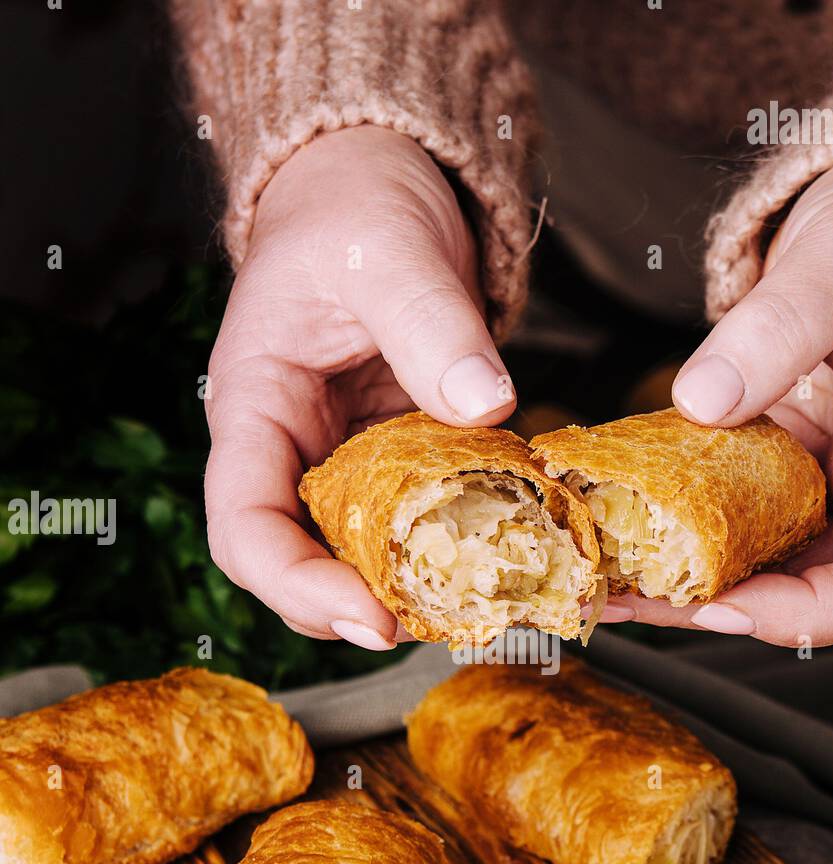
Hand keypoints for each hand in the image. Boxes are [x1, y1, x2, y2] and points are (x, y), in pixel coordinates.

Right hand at [204, 126, 514, 648]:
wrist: (377, 189)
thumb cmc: (356, 206)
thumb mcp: (391, 249)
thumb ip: (432, 323)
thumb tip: (486, 406)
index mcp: (254, 407)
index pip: (244, 526)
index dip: (298, 587)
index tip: (374, 619)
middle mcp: (289, 452)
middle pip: (296, 565)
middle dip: (356, 608)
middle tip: (441, 624)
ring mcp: (342, 463)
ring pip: (355, 558)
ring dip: (410, 591)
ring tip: (480, 602)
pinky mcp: (396, 465)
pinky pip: (415, 526)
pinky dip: (454, 550)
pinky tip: (506, 556)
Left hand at [613, 158, 832, 645]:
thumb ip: (779, 327)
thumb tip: (703, 401)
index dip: (808, 614)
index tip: (727, 606)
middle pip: (808, 592)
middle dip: (717, 609)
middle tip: (629, 600)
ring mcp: (823, 485)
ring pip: (760, 567)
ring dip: (681, 586)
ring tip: (601, 584)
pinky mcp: (777, 471)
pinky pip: (728, 521)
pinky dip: (672, 537)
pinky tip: (611, 534)